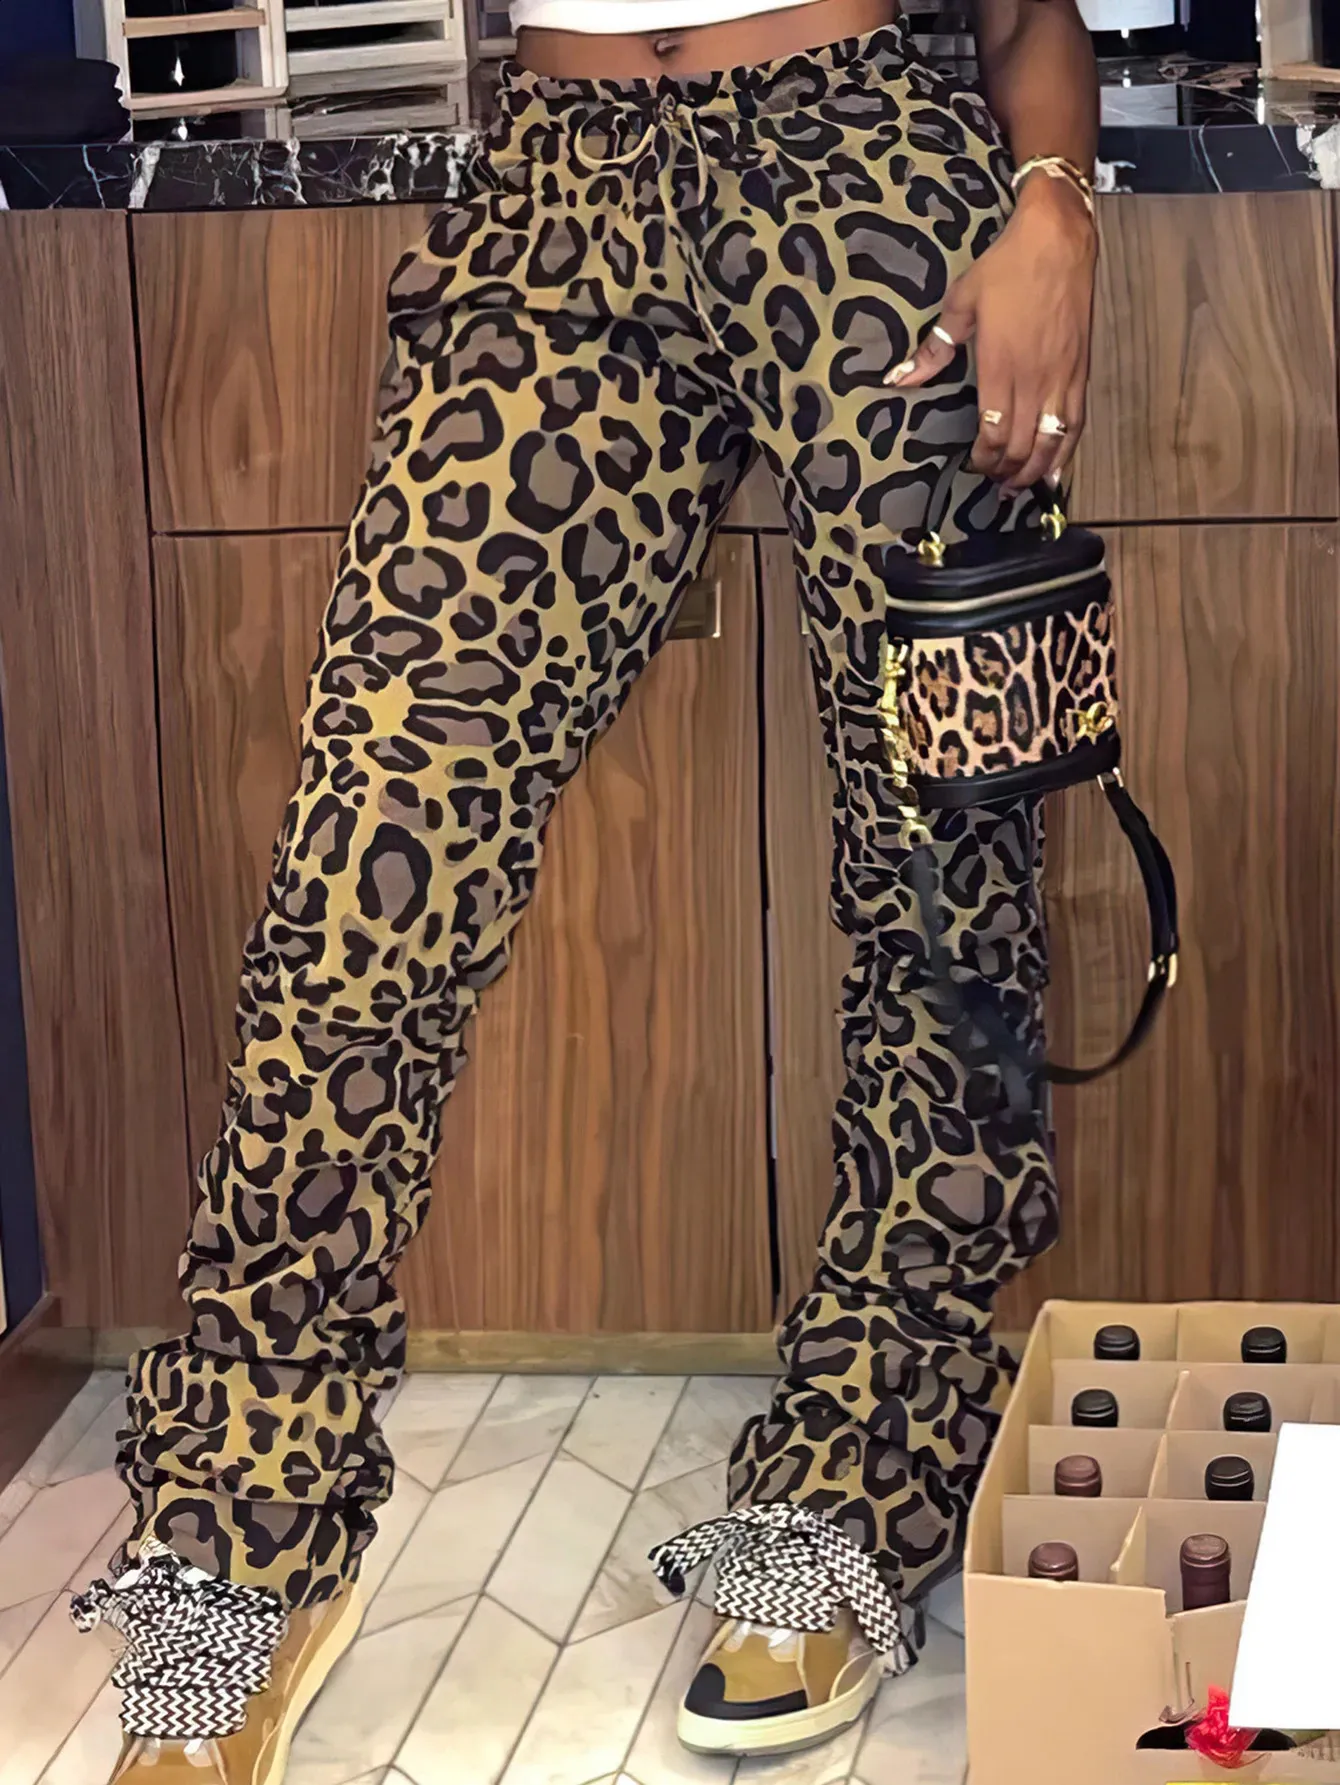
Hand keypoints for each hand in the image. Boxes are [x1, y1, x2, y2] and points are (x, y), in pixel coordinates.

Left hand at [886, 174, 1097, 492]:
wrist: (1058, 238)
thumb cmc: (1006, 267)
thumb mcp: (960, 304)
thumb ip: (933, 349)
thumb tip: (899, 378)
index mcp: (1000, 366)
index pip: (994, 433)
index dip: (983, 459)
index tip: (973, 466)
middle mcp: (1034, 379)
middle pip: (1022, 446)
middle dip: (1005, 472)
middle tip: (992, 482)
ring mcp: (1062, 378)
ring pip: (1052, 443)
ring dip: (1034, 471)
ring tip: (1018, 487)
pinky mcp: (1081, 371)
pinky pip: (1076, 425)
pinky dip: (1065, 453)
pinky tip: (1054, 471)